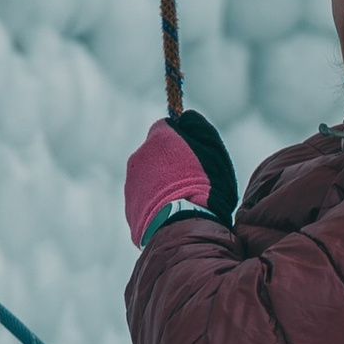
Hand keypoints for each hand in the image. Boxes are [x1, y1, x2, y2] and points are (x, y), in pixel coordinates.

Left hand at [124, 106, 237, 247]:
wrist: (185, 226)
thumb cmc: (205, 186)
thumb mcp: (214, 149)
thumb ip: (199, 127)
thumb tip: (185, 117)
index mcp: (158, 138)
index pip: (166, 127)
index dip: (181, 138)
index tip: (194, 153)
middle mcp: (138, 157)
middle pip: (155, 153)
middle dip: (169, 162)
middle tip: (191, 180)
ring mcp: (131, 184)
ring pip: (149, 178)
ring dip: (162, 184)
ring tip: (183, 201)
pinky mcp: (129, 208)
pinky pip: (145, 201)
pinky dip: (156, 204)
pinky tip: (172, 215)